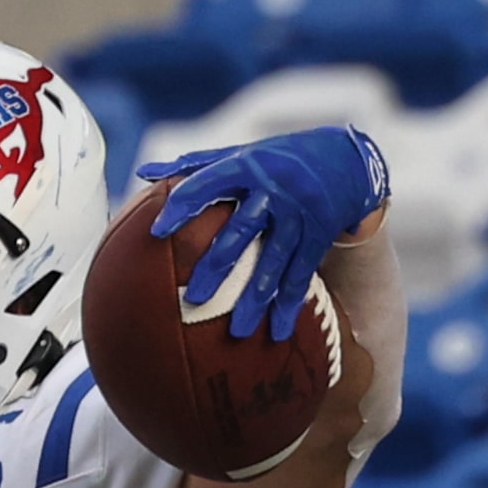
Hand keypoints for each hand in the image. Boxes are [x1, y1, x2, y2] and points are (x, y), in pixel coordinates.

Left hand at [138, 126, 390, 340]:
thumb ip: (194, 165)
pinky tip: (279, 333)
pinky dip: (290, 306)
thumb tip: (142, 173)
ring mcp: (297, 214)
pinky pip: (301, 275)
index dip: (181, 206)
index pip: (206, 184)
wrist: (345, 159)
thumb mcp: (240, 153)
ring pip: (272, 263)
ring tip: (238, 334)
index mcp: (245, 165)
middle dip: (217, 268)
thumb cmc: (278, 157)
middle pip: (239, 232)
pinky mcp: (318, 234)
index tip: (157, 232)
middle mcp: (272, 189)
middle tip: (194, 299)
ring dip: (256, 300)